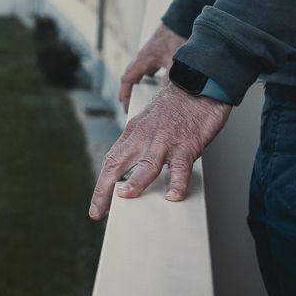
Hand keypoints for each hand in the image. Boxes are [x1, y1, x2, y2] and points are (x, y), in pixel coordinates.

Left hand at [88, 80, 231, 219]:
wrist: (198, 84)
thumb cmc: (177, 108)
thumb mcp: (151, 123)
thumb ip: (142, 145)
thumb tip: (135, 172)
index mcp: (134, 134)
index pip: (111, 161)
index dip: (101, 185)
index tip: (96, 207)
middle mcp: (144, 137)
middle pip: (118, 164)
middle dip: (104, 190)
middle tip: (97, 211)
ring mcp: (165, 141)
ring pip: (147, 164)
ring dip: (135, 182)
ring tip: (125, 197)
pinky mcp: (187, 144)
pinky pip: (180, 166)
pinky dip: (177, 182)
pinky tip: (173, 196)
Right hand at [118, 22, 187, 111]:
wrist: (178, 23)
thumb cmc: (174, 39)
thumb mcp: (173, 61)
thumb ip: (169, 78)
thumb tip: (167, 96)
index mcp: (142, 60)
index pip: (127, 80)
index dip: (125, 94)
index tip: (127, 108)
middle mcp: (141, 58)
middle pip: (128, 77)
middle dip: (127, 92)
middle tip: (128, 106)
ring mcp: (147, 56)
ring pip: (136, 73)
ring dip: (134, 85)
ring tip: (137, 97)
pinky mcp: (154, 54)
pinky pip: (145, 69)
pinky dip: (144, 78)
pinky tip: (152, 83)